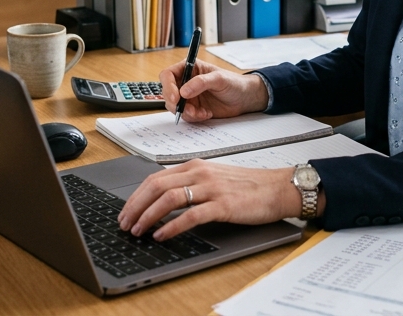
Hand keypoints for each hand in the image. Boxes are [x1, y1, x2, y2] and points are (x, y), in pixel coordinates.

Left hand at [118, 160, 320, 239]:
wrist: (278, 188)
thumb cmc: (248, 185)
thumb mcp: (215, 178)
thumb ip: (191, 184)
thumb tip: (164, 199)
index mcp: (196, 166)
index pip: (155, 177)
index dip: (136, 195)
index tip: (126, 211)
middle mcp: (200, 173)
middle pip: (156, 186)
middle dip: (135, 206)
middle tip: (125, 223)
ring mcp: (211, 188)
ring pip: (169, 198)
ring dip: (148, 216)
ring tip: (138, 230)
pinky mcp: (223, 205)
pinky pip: (190, 215)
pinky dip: (172, 226)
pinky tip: (162, 235)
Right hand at [160, 60, 268, 122]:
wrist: (245, 99)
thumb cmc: (234, 83)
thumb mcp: (219, 79)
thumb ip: (201, 82)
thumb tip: (183, 91)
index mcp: (190, 68)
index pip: (168, 75)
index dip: (168, 86)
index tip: (176, 97)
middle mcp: (186, 82)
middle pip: (168, 92)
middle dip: (176, 103)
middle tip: (189, 110)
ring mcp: (189, 96)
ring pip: (175, 106)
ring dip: (186, 112)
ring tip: (202, 112)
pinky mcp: (193, 108)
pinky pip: (185, 115)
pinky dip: (194, 117)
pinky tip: (207, 114)